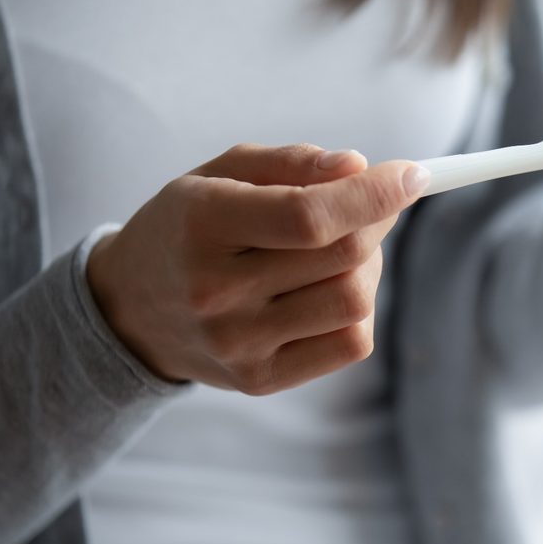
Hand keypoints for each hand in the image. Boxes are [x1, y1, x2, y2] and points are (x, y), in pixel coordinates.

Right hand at [87, 143, 429, 393]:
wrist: (129, 310)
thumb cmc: (188, 226)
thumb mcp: (220, 174)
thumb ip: (292, 163)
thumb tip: (360, 167)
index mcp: (203, 224)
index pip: (308, 215)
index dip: (373, 194)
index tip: (413, 174)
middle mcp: (217, 291)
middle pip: (343, 257)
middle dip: (376, 221)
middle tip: (370, 206)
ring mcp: (238, 344)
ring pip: (354, 301)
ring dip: (367, 267)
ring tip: (340, 251)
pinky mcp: (259, 380)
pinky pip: (350, 345)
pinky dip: (357, 311)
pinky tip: (327, 291)